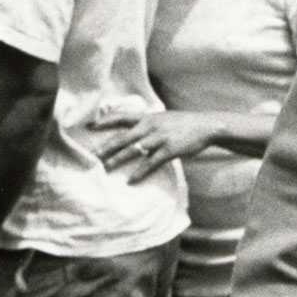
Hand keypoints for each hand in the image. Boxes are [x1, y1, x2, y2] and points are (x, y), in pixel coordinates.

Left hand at [98, 110, 221, 179]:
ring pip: (133, 150)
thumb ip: (148, 123)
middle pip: (122, 137)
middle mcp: (150, 126)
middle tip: (92, 156)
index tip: (89, 127)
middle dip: (106, 147)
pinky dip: (139, 172)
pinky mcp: (169, 150)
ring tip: (105, 168)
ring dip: (117, 160)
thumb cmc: (185, 124)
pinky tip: (131, 180)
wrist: (207, 126)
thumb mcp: (164, 118)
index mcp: (148, 117)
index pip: (121, 117)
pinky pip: (150, 163)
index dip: (104, 122)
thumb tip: (133, 131)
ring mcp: (159, 138)